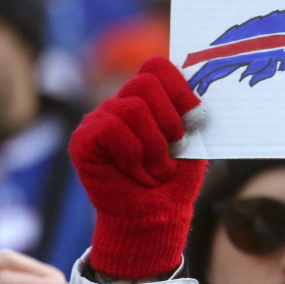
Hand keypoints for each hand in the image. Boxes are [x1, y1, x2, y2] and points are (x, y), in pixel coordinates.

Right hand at [70, 57, 207, 278]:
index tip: (195, 117)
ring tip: (155, 170)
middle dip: (169, 121)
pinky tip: (134, 173)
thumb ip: (192, 111)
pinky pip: (112, 129)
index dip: (179, 89)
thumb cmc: (175, 179)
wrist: (156, 216)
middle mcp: (120, 102)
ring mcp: (98, 119)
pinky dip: (133, 155)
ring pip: (132, 109)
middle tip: (173, 152)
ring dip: (154, 147)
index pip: (157, 67)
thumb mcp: (193, 140)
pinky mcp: (83, 140)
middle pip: (145, 83)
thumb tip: (201, 83)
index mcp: (148, 99)